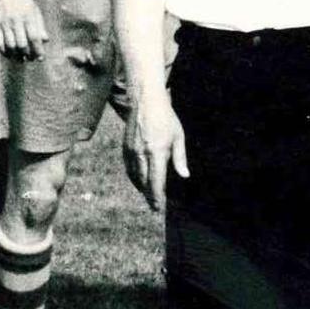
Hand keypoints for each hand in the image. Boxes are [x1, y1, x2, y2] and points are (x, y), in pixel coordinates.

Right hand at [0, 0, 48, 59]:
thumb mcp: (34, 8)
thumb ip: (40, 25)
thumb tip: (45, 40)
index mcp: (28, 15)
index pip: (34, 37)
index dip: (38, 50)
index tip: (40, 58)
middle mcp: (16, 19)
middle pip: (22, 44)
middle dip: (27, 55)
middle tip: (30, 59)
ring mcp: (4, 22)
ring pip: (10, 45)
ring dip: (16, 55)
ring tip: (20, 58)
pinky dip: (4, 51)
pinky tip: (8, 54)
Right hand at [123, 92, 187, 210]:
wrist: (146, 101)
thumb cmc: (166, 118)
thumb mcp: (178, 136)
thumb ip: (180, 158)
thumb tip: (184, 175)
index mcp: (157, 151)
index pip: (156, 181)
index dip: (157, 196)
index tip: (159, 207)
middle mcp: (142, 153)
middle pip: (144, 182)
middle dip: (149, 196)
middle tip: (154, 206)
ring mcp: (131, 150)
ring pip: (135, 176)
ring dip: (141, 188)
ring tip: (148, 196)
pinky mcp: (125, 147)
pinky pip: (129, 168)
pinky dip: (134, 177)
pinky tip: (139, 181)